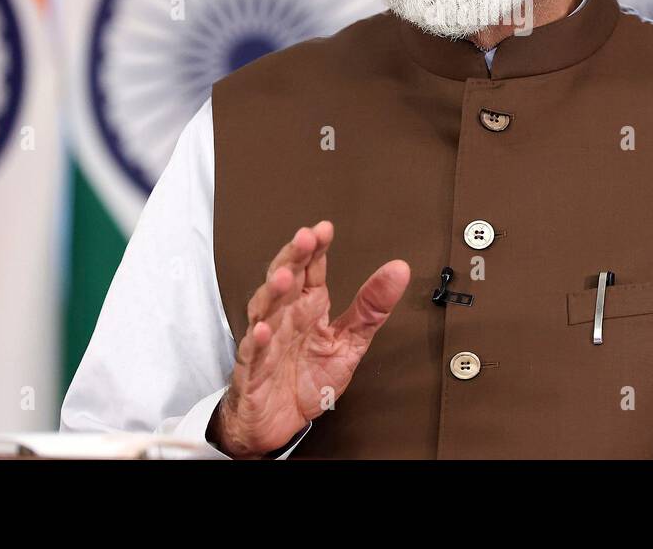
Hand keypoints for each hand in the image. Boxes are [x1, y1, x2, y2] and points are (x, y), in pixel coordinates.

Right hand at [208, 221, 409, 457]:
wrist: (281, 424)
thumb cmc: (309, 379)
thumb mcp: (350, 343)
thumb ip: (372, 307)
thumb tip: (399, 270)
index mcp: (309, 308)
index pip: (311, 270)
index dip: (316, 249)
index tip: (325, 229)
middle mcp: (286, 317)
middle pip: (286, 279)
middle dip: (294, 257)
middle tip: (305, 238)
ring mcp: (268, 341)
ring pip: (265, 309)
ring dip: (273, 292)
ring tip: (285, 276)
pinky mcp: (254, 370)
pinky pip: (255, 352)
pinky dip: (258, 340)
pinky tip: (265, 329)